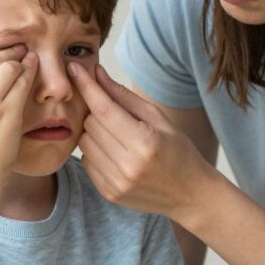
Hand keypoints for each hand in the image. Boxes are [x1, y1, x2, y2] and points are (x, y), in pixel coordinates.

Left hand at [69, 64, 208, 218]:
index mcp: (144, 143)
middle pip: (90, 124)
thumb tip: (96, 74)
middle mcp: (127, 165)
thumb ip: (124, 96)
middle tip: (114, 113)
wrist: (190, 195)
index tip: (74, 68)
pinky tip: (115, 154)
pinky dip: (96, 152)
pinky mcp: (108, 193)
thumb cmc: (178, 152)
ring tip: (117, 136)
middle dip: (96, 112)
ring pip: (84, 142)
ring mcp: (116, 182)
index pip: (104, 109)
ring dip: (94, 133)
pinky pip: (86, 161)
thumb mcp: (159, 118)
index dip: (87, 86)